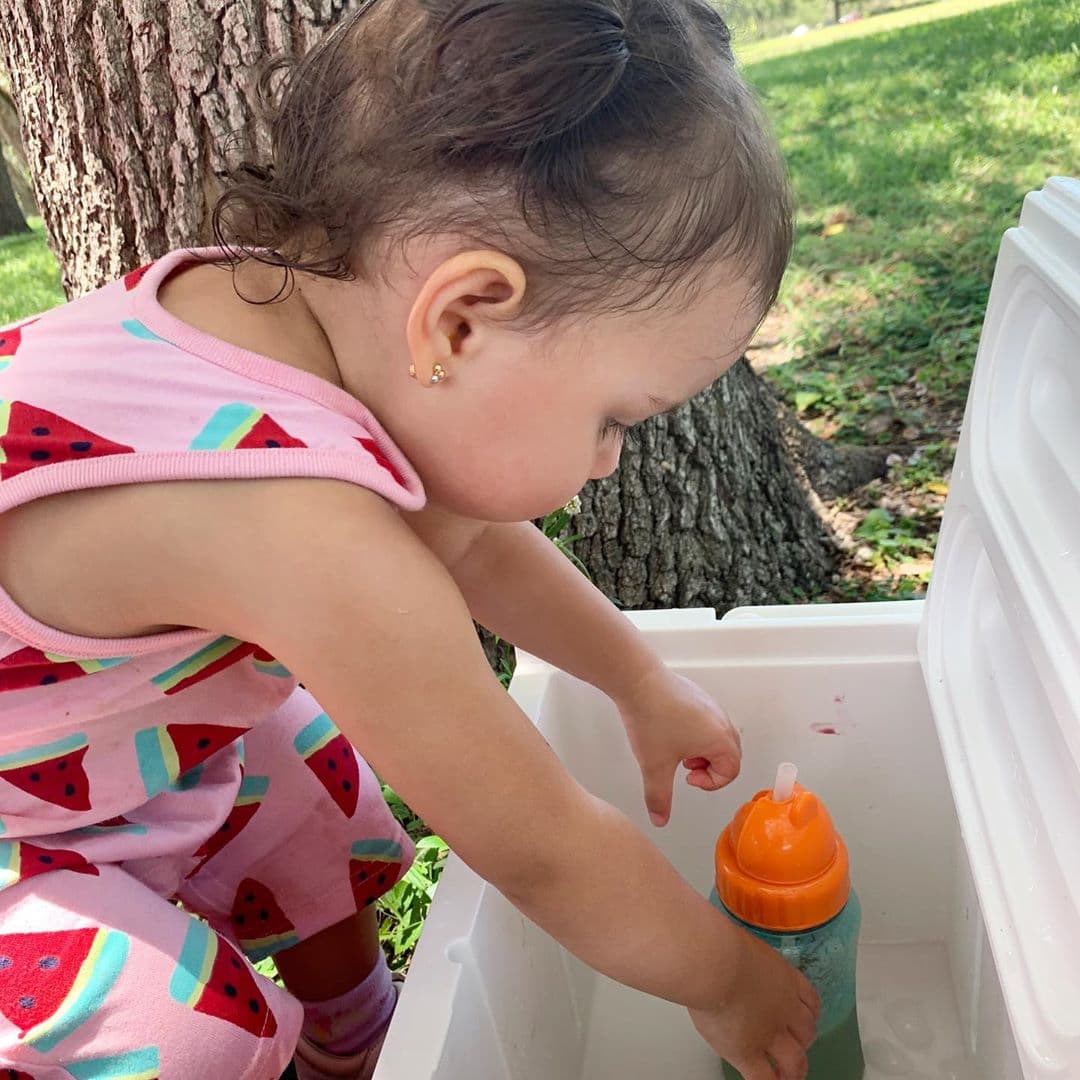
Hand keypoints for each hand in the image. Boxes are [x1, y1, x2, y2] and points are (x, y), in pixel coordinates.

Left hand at [615, 666, 740, 825]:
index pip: (731, 772)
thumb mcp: (654, 766)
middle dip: (709, 766)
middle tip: (684, 766)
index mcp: (720, 740)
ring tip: (675, 748)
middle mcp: (722, 721)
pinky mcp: (698, 695)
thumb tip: (660, 819)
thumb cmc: (652, 720)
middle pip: (730, 754)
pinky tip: (669, 729)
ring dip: (702, 749)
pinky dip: (695, 731)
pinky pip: (707, 720)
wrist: (638, 681)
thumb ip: (659, 797)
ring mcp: (711, 705)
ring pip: (718, 736)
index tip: (687, 778)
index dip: (709, 783)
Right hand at [690, 928, 819, 1079]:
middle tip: (797, 1046)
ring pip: (794, 1062)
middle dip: (804, 1041)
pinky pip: (762, 1078)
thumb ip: (744, 956)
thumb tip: (727, 949)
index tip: (807, 1016)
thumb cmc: (720, 944)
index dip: (810, 1013)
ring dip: (793, 1071)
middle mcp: (783, 1008)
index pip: (809, 1000)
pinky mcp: (747, 1052)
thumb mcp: (742, 943)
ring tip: (788, 1076)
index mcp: (784, 977)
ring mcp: (768, 1033)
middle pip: (807, 1032)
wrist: (713, 963)